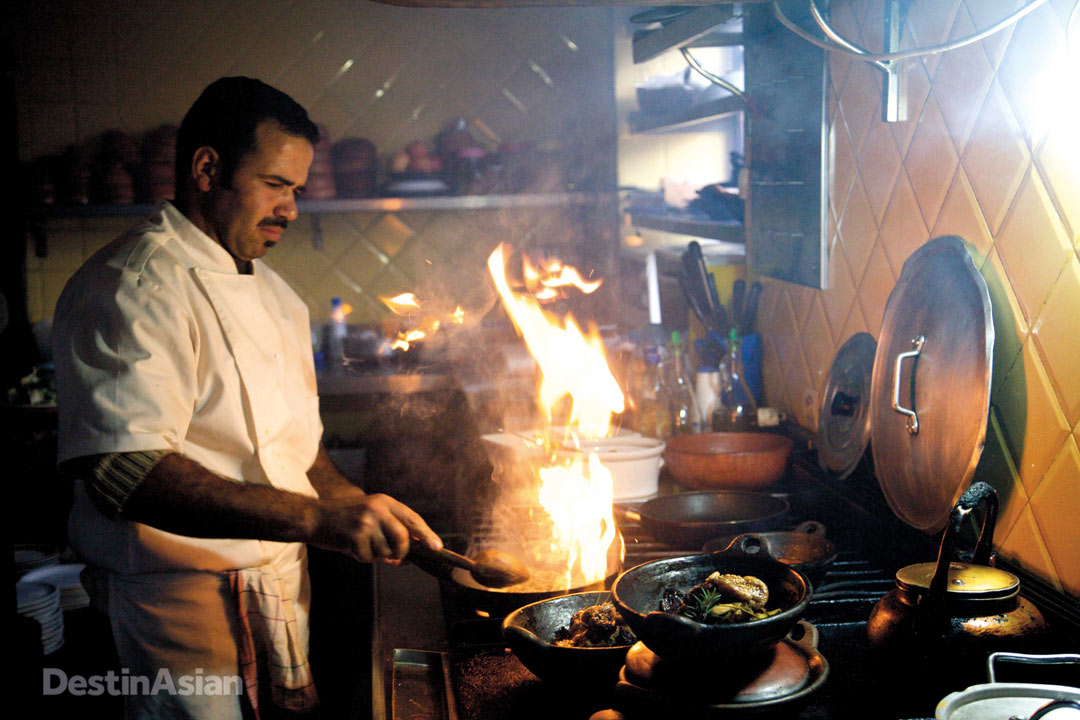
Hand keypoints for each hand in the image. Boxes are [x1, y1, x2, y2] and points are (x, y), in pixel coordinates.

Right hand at [311, 493, 442, 562]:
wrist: (314, 517)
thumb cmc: (345, 520)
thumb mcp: (370, 516)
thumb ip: (390, 531)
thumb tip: (408, 557)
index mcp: (385, 501)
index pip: (412, 519)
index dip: (427, 534)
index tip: (438, 547)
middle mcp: (378, 509)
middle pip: (403, 538)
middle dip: (400, 553)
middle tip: (391, 556)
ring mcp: (366, 521)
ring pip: (385, 551)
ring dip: (375, 554)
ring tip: (361, 543)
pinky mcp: (354, 536)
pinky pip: (368, 557)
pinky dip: (361, 557)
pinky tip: (350, 546)